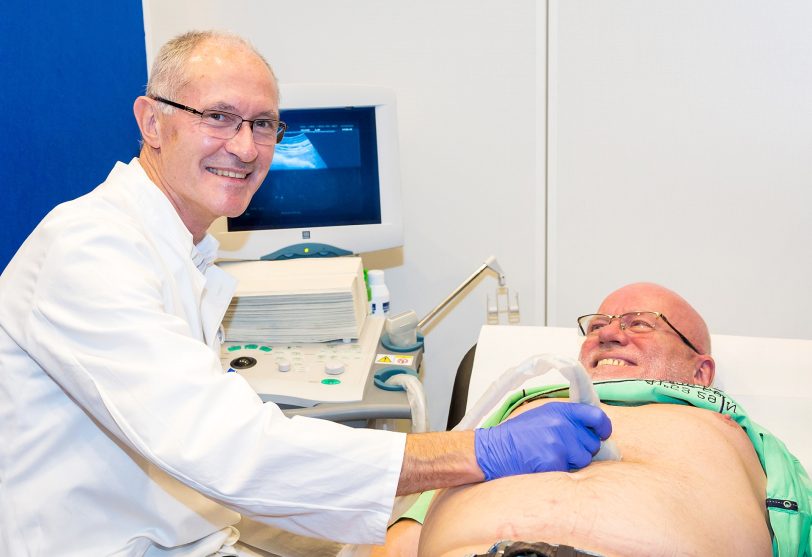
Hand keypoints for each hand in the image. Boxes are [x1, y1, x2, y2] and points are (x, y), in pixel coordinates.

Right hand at [474, 402, 611, 479]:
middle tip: (561, 449)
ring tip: (549, 456)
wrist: (494, 450)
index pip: (596, 416)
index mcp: (560, 410)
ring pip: (583, 460)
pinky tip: (543, 465)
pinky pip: (569, 472)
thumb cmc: (517, 435)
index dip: (603, 427)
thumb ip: (566, 418)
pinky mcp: (554, 461)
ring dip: (571, 462)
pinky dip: (559, 471)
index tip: (602, 433)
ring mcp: (559, 443)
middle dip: (581, 449)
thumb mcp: (542, 415)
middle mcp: (562, 424)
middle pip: (592, 442)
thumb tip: (593, 429)